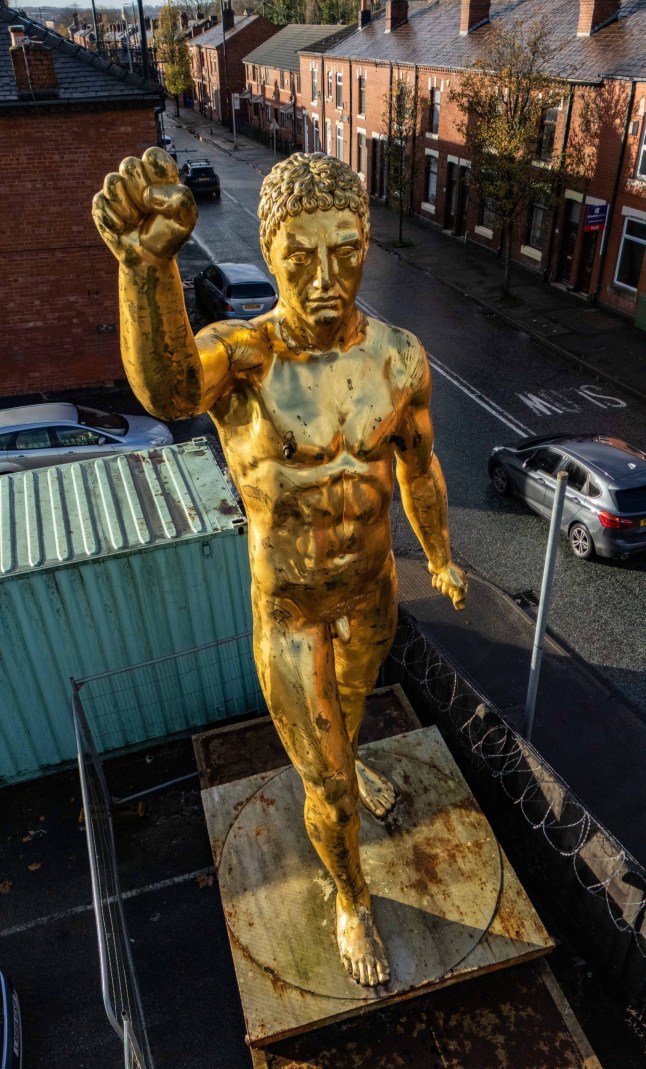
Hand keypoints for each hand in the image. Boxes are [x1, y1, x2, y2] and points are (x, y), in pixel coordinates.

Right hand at [92, 147, 197, 266]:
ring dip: (127, 208)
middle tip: (148, 211)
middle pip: (128, 164)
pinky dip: (115, 221)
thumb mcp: (187, 219)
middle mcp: (136, 176)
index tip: (162, 196)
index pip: (153, 155)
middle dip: (140, 193)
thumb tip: (148, 194)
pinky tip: (123, 228)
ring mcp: (116, 189)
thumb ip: (180, 199)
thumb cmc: (168, 235)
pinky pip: (100, 202)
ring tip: (136, 220)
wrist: (149, 259)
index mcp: (158, 174)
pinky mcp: (100, 203)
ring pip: (112, 181)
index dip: (155, 176)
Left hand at [428, 561, 466, 610]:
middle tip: (446, 580)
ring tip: (441, 577)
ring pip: (441, 589)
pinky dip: (435, 581)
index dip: (453, 594)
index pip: (458, 597)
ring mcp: (447, 579)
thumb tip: (460, 609)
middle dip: (445, 588)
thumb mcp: (457, 586)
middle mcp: (456, 581)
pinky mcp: (439, 577)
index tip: (452, 587)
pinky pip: (435, 585)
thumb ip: (459, 598)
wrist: (439, 561)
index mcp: (462, 583)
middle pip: (448, 594)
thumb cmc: (449, 573)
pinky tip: (436, 575)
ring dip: (440, 584)